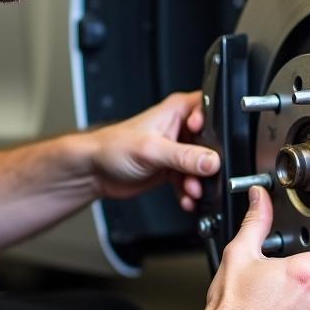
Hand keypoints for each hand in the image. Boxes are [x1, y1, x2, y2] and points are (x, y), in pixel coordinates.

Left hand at [87, 91, 219, 207]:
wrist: (94, 171)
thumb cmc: (112, 147)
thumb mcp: (152, 149)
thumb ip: (184, 156)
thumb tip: (211, 161)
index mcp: (176, 110)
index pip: (209, 110)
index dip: (216, 127)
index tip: (213, 146)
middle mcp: (179, 128)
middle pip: (210, 142)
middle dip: (208, 163)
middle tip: (203, 175)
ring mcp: (177, 149)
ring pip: (201, 165)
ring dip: (198, 181)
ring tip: (192, 191)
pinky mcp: (172, 168)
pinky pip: (190, 180)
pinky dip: (189, 192)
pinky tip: (186, 199)